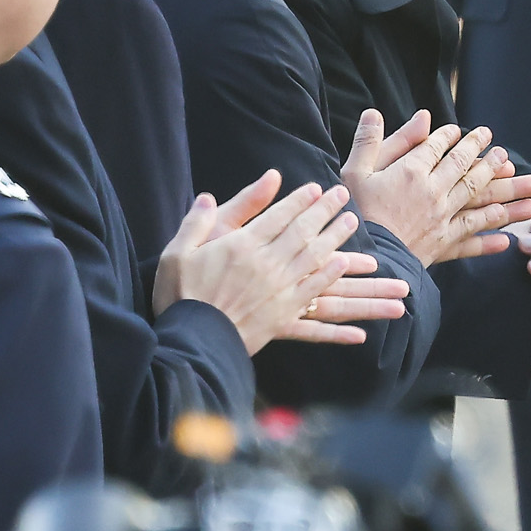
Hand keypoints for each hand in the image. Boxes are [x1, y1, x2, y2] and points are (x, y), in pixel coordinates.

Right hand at [152, 174, 400, 354]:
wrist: (192, 342)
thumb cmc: (179, 296)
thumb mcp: (178, 253)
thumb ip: (197, 222)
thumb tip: (207, 196)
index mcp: (241, 246)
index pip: (278, 216)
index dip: (299, 200)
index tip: (317, 188)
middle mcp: (266, 264)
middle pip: (302, 232)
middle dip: (324, 211)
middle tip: (342, 195)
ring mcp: (278, 290)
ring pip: (315, 258)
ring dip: (336, 238)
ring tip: (351, 222)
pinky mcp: (283, 316)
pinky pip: (314, 294)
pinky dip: (331, 278)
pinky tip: (344, 265)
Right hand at [343, 109, 530, 265]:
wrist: (362, 256)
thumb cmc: (354, 213)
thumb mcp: (353, 172)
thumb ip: (368, 142)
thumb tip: (374, 112)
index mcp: (411, 172)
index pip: (436, 146)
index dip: (451, 136)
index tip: (462, 131)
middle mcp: (434, 192)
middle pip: (465, 168)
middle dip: (485, 156)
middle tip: (501, 148)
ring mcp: (442, 219)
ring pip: (479, 199)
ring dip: (505, 190)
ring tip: (525, 182)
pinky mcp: (442, 245)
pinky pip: (471, 239)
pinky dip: (490, 240)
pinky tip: (507, 239)